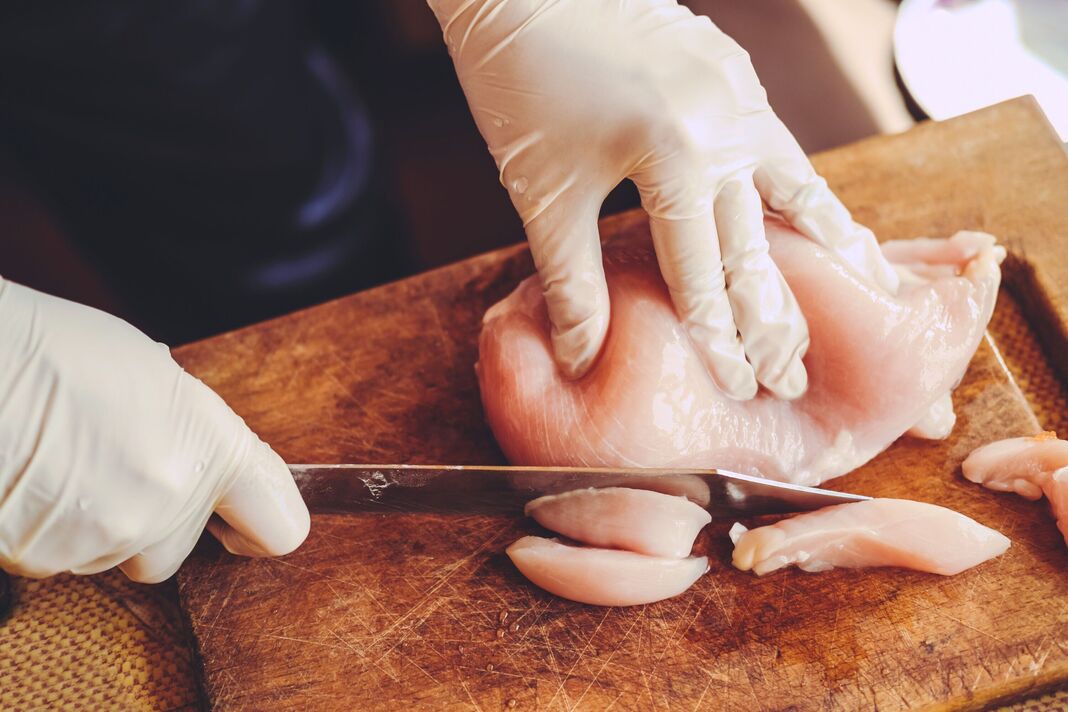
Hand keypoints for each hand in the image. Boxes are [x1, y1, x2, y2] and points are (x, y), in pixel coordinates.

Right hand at [0, 279, 309, 582]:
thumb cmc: (58, 350)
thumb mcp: (156, 375)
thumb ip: (191, 430)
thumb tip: (193, 451)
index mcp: (212, 449)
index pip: (281, 526)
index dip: (261, 525)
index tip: (241, 521)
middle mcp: (169, 503)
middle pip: (176, 550)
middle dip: (152, 523)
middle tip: (115, 467)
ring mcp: (106, 537)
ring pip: (114, 555)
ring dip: (96, 524)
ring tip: (64, 461)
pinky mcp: (44, 558)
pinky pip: (58, 559)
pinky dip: (50, 529)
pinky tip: (34, 479)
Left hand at [428, 0, 898, 397]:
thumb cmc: (522, 87)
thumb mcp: (545, 195)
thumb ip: (573, 283)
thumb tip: (581, 360)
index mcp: (678, 159)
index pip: (706, 274)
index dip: (722, 339)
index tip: (743, 388)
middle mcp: (726, 125)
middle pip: (760, 242)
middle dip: (774, 317)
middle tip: (794, 375)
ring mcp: (738, 90)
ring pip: (794, 184)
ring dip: (822, 246)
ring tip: (864, 287)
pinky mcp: (733, 68)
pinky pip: (781, 139)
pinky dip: (800, 185)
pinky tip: (814, 210)